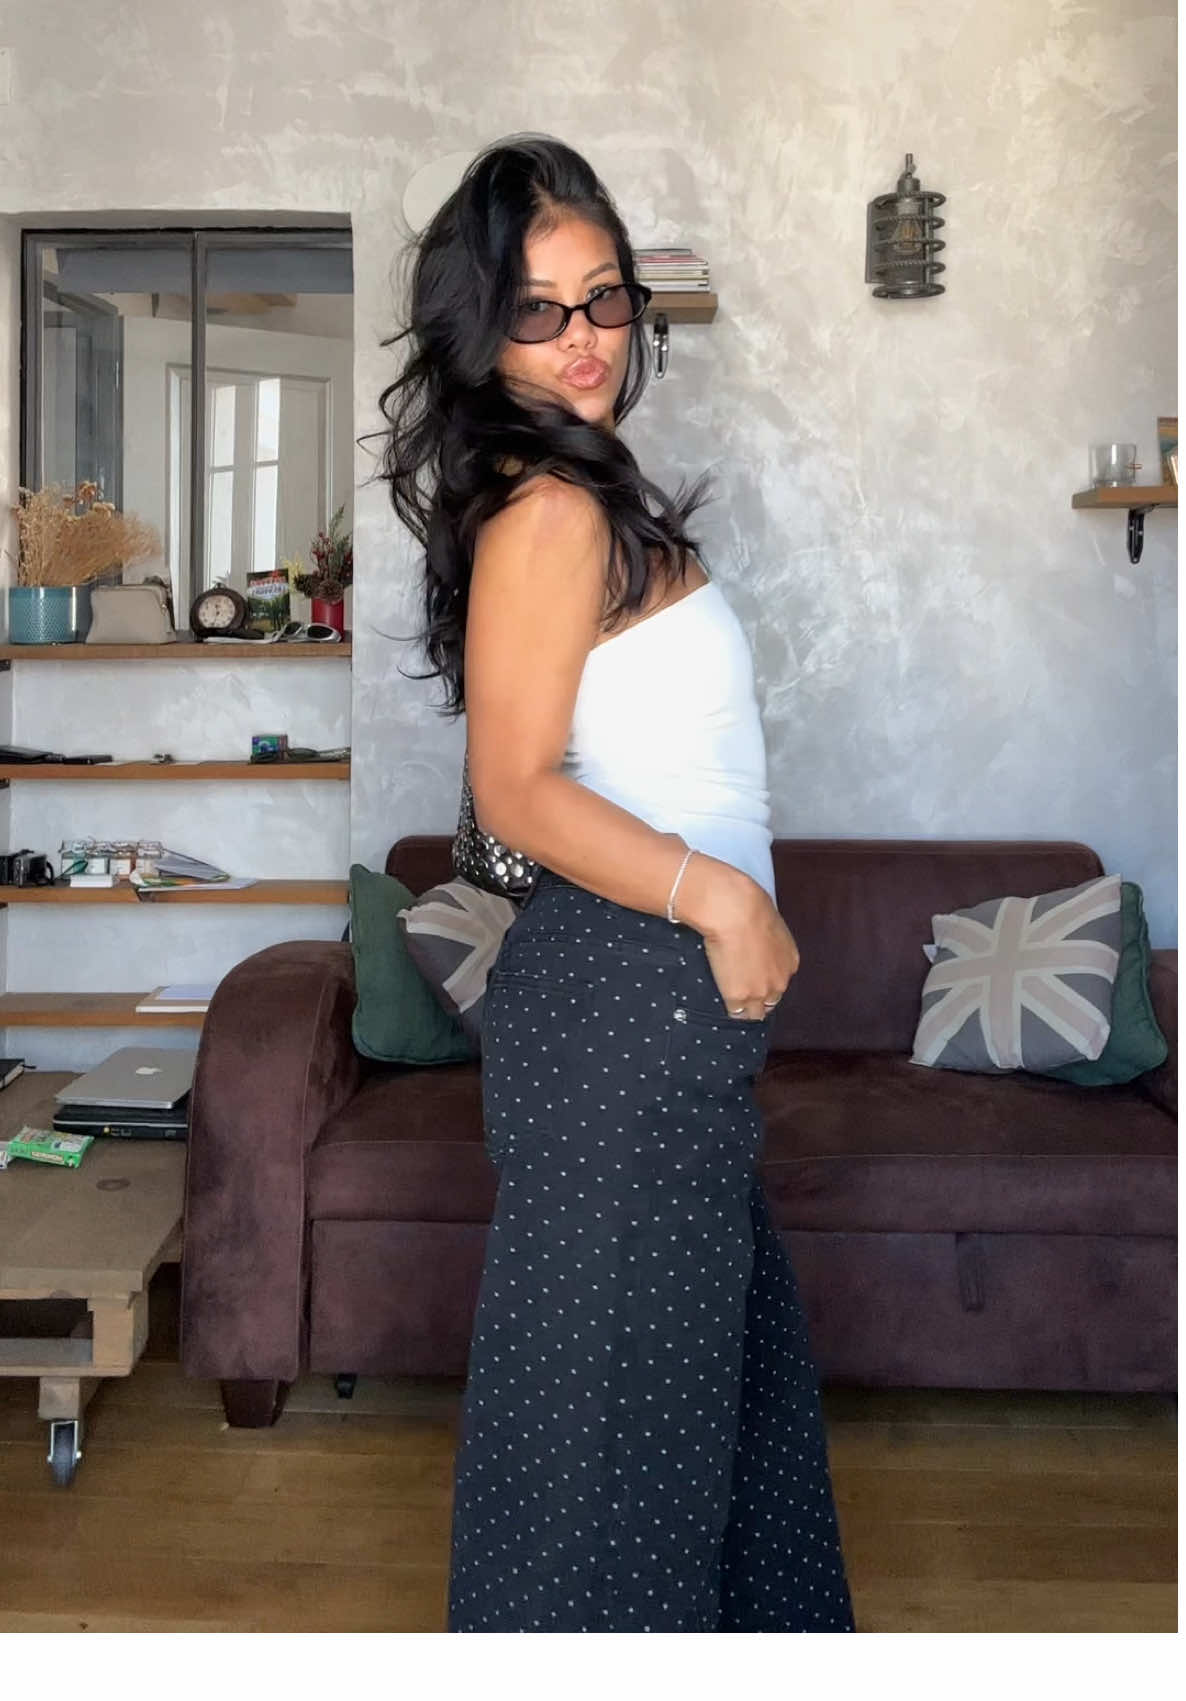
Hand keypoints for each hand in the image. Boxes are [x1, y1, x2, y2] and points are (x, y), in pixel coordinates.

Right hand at [669, 845, 799, 1019]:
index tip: (752, 978)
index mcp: (790, 962)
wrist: (734, 911)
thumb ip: (767, 938)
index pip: (779, 983)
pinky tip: (721, 999)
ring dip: (744, 1008)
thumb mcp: (770, 921)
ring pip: (754, 1013)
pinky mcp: (739, 997)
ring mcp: (760, 991)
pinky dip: (729, 1008)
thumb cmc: (749, 905)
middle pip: (770, 1002)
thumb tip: (754, 935)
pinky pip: (735, 1012)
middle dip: (757, 998)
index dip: (765, 982)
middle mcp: (780, 981)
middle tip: (740, 990)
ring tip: (731, 1001)